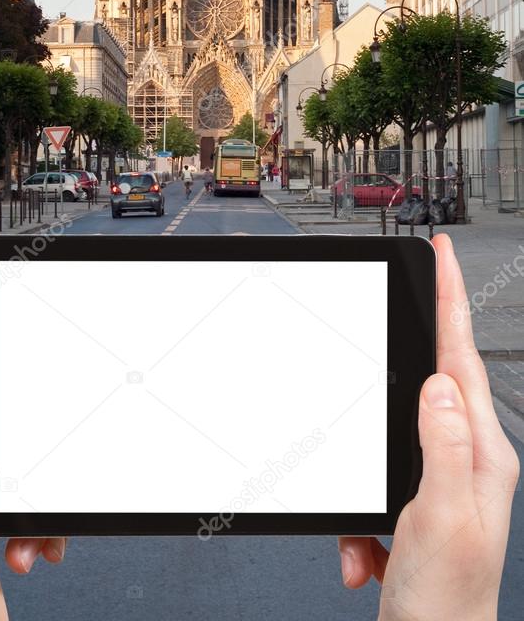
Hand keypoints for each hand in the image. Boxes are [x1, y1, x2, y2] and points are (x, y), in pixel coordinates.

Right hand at [338, 233, 519, 620]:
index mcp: (482, 455)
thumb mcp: (440, 519)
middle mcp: (467, 461)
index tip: (443, 254)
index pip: (462, 358)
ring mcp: (441, 483)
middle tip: (386, 334)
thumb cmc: (446, 606)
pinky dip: (357, 525)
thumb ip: (442, 445)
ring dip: (363, 493)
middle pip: (427, 386)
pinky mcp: (414, 506)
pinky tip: (365, 560)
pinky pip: (373, 486)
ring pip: (387, 439)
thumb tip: (437, 383)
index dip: (452, 300)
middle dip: (392, 379)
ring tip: (369, 545)